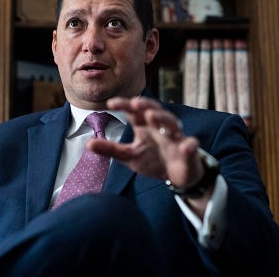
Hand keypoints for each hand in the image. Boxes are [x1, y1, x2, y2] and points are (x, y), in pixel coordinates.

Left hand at [87, 97, 205, 191]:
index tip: (110, 103)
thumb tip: (88, 144)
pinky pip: (190, 146)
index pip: (134, 112)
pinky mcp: (188, 152)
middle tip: (134, 102)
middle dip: (145, 105)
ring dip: (163, 118)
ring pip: (172, 123)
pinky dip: (189, 145)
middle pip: (154, 111)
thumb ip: (111, 149)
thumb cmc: (153, 160)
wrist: (177, 176)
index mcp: (145, 127)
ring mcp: (176, 138)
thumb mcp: (130, 156)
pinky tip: (187, 145)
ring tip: (152, 116)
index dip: (124, 105)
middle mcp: (161, 128)